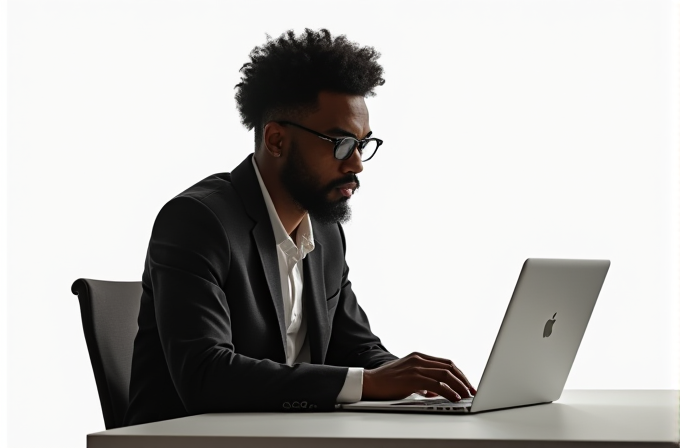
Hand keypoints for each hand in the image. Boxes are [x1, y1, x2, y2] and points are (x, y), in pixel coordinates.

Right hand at [362, 352, 476, 401]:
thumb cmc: (387, 382)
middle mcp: (419, 359)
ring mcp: (416, 367)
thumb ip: (423, 381)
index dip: (459, 374)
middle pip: (449, 367)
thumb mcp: (408, 377)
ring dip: (459, 386)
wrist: (370, 383)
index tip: (467, 385)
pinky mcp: (412, 378)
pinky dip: (449, 391)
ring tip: (466, 396)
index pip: (446, 363)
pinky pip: (436, 384)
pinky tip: (454, 398)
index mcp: (419, 357)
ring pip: (445, 374)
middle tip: (471, 391)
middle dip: (463, 380)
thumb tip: (437, 391)